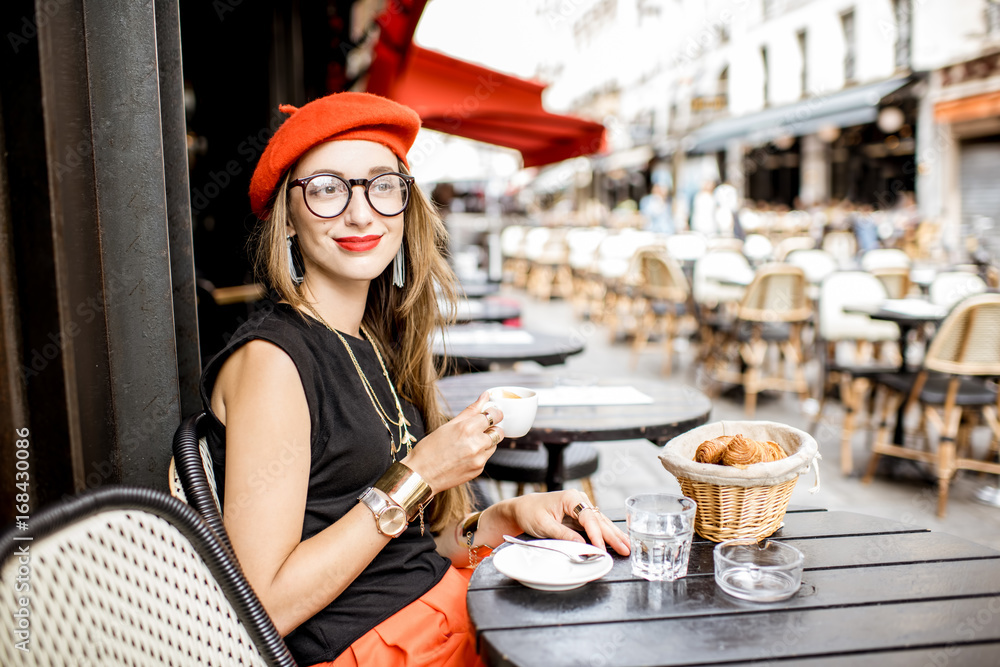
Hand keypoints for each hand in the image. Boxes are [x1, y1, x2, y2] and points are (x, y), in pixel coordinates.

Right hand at [401, 391, 503, 493]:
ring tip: (468, 443)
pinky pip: (486, 457)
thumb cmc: (429, 448)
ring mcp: (479, 459)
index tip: (490, 412)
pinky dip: (480, 454)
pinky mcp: (478, 470)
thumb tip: (485, 396)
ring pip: (494, 445)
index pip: (494, 415)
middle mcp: (476, 444)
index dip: (494, 412)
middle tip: (481, 428)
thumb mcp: (448, 425)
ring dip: (487, 441)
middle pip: (499, 431)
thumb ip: (470, 411)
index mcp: (467, 428)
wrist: (420, 476)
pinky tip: (464, 455)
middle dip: (492, 428)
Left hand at [506, 491, 629, 555]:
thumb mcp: (544, 525)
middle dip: (613, 535)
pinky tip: (617, 540)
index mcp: (571, 498)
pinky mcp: (580, 516)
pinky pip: (596, 526)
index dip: (596, 535)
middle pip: (600, 520)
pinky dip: (606, 534)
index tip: (601, 548)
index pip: (589, 518)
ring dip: (614, 535)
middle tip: (626, 548)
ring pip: (601, 522)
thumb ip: (563, 534)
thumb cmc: (530, 513)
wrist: (522, 509)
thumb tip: (582, 544)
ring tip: (627, 546)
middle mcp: (579, 500)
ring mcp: (581, 507)